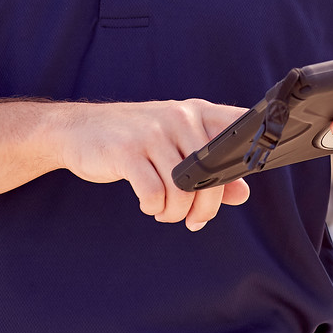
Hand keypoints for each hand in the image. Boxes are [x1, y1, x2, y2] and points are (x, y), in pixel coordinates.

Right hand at [50, 98, 250, 229]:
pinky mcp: (127, 151)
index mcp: (199, 112)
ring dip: (176, 212)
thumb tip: (243, 193)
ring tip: (165, 212)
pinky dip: (154, 208)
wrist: (79, 129)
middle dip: (205, 208)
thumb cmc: (136, 139)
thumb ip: (212, 167)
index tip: (245, 180)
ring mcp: (153, 133)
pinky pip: (154, 193)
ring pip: (183, 188)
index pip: (241, 125)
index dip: (253, 152)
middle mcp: (180, 117)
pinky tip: (149, 205)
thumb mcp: (176, 144)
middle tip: (193, 220)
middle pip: (212, 173)